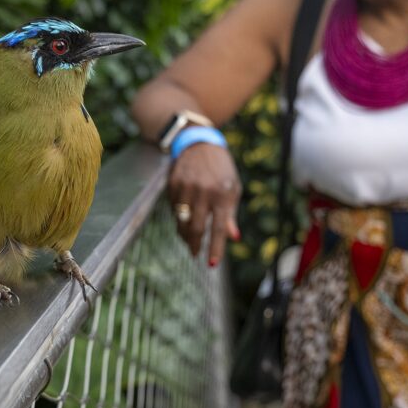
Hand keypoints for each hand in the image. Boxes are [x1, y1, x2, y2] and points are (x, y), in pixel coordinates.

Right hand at [167, 143, 240, 266]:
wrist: (200, 143)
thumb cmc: (221, 169)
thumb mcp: (232, 188)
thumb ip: (230, 214)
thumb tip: (233, 237)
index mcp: (222, 194)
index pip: (219, 228)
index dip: (215, 248)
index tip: (211, 264)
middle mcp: (204, 192)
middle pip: (197, 228)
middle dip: (195, 245)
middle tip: (195, 254)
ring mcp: (186, 188)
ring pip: (182, 221)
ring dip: (185, 235)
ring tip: (189, 240)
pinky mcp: (173, 184)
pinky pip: (173, 209)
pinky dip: (178, 217)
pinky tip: (183, 217)